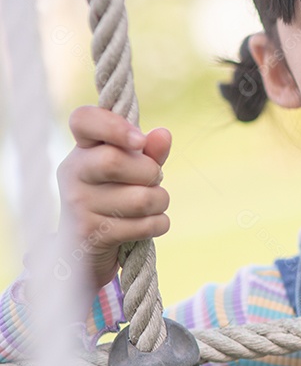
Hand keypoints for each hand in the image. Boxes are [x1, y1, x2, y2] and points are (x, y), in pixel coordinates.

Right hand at [56, 106, 171, 292]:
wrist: (87, 245)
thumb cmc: (116, 196)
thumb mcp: (134, 169)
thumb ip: (151, 151)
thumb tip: (163, 134)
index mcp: (83, 148)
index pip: (83, 120)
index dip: (113, 126)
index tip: (139, 140)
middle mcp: (73, 172)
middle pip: (114, 161)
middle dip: (151, 173)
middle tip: (153, 180)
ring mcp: (77, 204)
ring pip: (141, 198)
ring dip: (160, 201)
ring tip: (152, 204)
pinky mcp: (90, 233)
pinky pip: (145, 225)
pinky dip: (158, 224)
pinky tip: (146, 224)